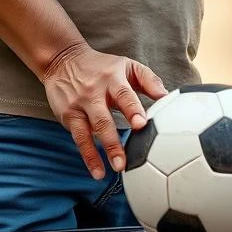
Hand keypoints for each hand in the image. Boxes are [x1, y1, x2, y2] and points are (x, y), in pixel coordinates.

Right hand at [40, 42, 167, 178]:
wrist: (64, 60)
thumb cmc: (103, 66)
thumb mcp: (127, 66)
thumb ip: (149, 80)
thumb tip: (167, 96)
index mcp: (113, 78)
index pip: (124, 95)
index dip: (132, 110)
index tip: (142, 124)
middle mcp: (94, 92)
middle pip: (104, 119)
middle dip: (114, 142)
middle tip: (125, 161)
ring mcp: (79, 105)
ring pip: (89, 132)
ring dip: (100, 154)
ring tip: (114, 169)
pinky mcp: (68, 116)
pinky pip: (79, 138)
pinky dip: (88, 156)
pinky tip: (97, 172)